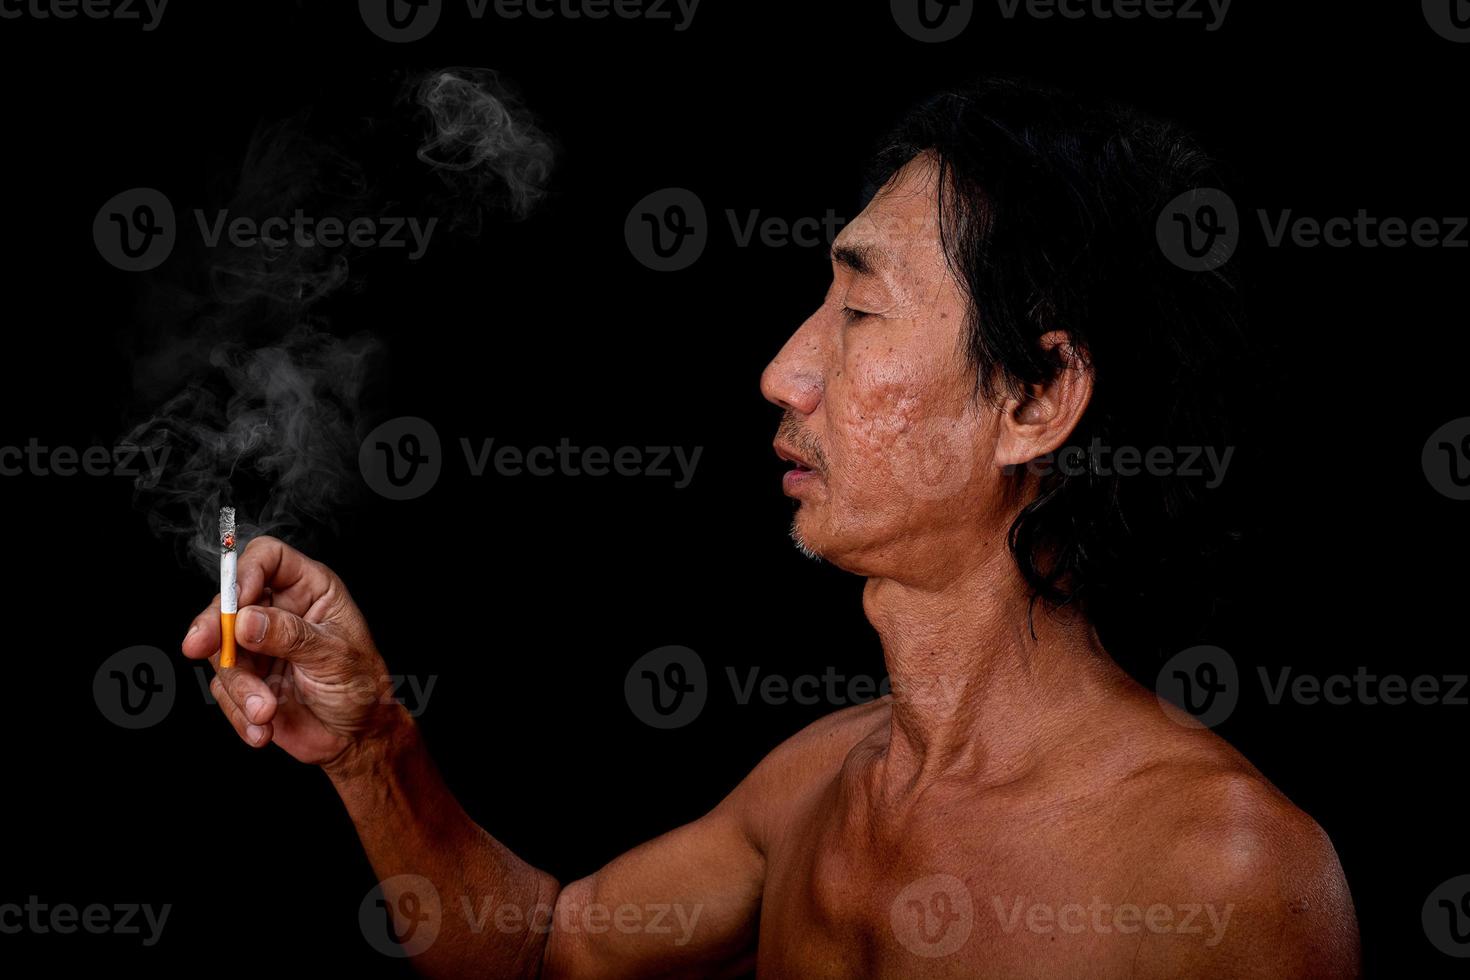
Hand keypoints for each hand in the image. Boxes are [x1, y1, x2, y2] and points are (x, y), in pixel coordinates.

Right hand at [182, 535, 405, 773]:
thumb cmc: (360, 686)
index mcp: (309, 589)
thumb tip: (245, 619)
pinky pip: (224, 690)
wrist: (356, 737)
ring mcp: (258, 645)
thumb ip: (291, 636)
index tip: (236, 599)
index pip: (268, 558)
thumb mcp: (335, 656)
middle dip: (214, 626)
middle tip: (199, 646)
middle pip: (229, 601)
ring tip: (266, 711)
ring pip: (221, 650)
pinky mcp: (246, 679)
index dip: (246, 571)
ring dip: (240, 686)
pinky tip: (263, 729)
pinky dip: (239, 713)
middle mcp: (279, 611)